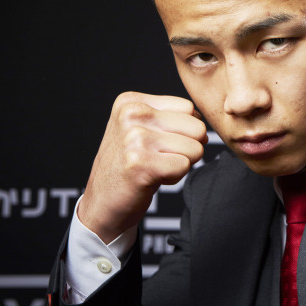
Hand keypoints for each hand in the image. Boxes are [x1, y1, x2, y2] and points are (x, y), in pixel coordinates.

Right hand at [78, 92, 206, 242]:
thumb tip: (203, 120)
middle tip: (157, 159)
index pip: (189, 108)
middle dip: (186, 148)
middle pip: (197, 128)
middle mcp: (130, 115)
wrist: (102, 203)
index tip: (158, 143)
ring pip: (195, 148)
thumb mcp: (141, 128)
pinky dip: (174, 177)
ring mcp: (134, 138)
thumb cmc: (128, 165)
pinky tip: (151, 178)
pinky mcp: (140, 163)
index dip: (184, 131)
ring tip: (153, 167)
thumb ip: (171, 116)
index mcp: (130, 102)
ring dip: (180, 164)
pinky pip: (185, 166)